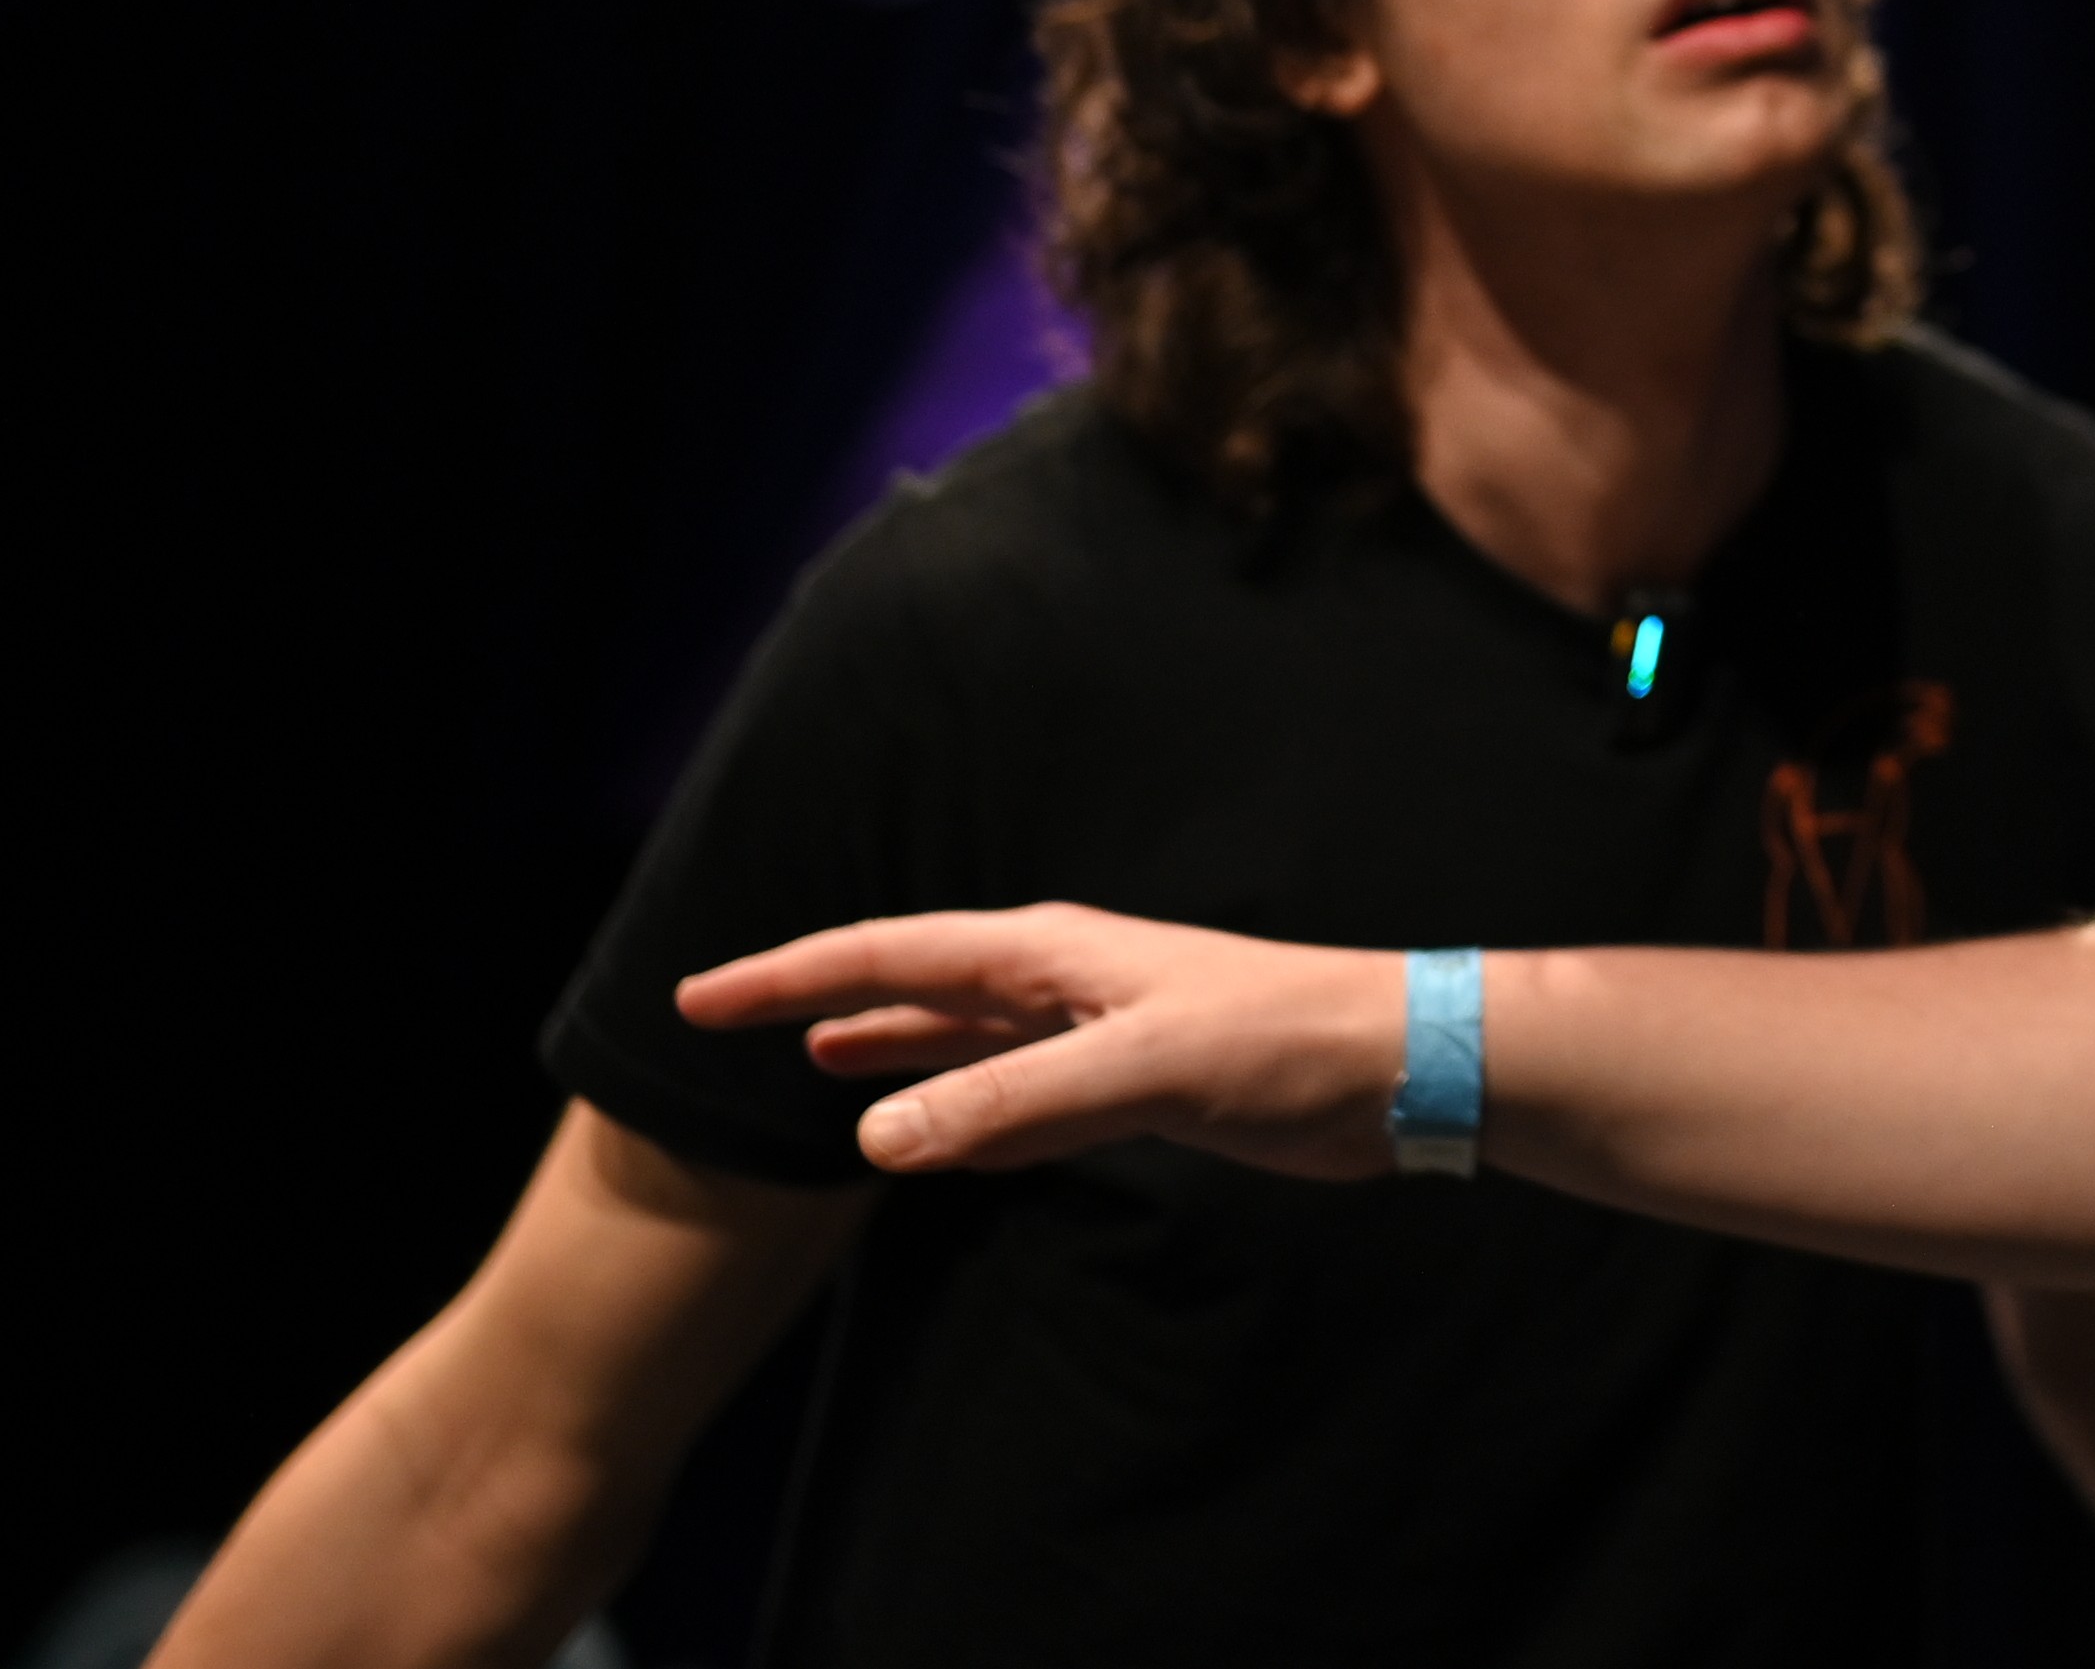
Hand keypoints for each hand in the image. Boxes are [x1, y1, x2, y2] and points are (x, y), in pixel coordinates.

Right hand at [677, 904, 1411, 1183]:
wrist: (1397, 1064)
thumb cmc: (1284, 1042)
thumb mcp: (1139, 1072)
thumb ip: (1010, 1104)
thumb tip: (873, 1140)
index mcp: (1051, 954)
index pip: (888, 954)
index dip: (789, 974)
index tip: (697, 996)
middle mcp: (1064, 980)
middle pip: (911, 983)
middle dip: (818, 997)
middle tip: (723, 1016)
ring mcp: (1098, 1031)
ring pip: (962, 1035)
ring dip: (889, 1044)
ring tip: (818, 1056)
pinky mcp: (1138, 1085)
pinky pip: (1018, 1093)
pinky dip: (964, 1107)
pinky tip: (940, 1133)